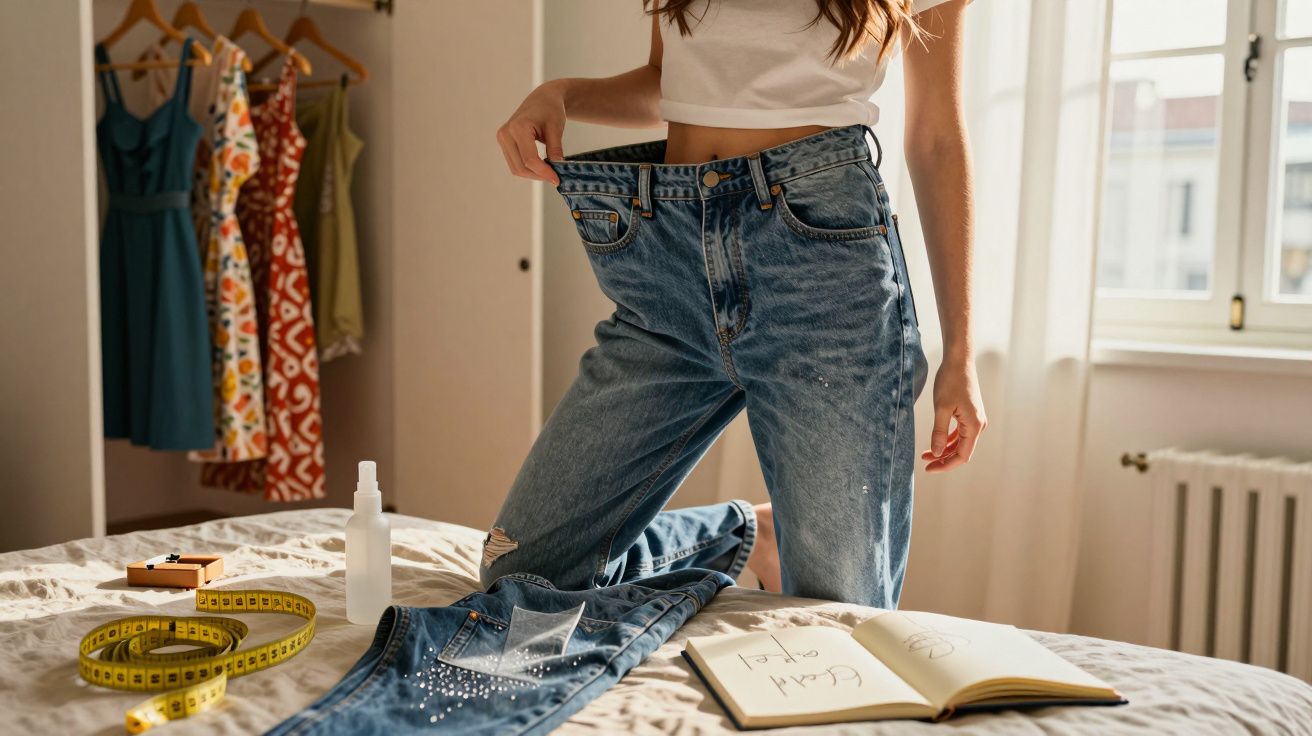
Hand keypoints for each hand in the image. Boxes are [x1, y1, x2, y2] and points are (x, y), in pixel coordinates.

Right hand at [495, 80, 566, 185]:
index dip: (543, 172)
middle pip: (520, 167)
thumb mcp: (556, 129)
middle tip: (555, 178)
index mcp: (518, 127)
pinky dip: (528, 169)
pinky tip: (541, 167)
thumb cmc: (551, 110)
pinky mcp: (504, 143)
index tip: (557, 179)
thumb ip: (555, 150)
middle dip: (538, 176)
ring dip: (533, 174)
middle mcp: (505, 133)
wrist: (543, 99)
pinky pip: (515, 163)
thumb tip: (556, 170)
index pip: (530, 159)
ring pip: (516, 168)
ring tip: (549, 172)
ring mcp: (502, 139)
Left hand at [921, 357, 986, 472]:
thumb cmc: (950, 381)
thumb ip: (939, 432)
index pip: (962, 455)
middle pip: (961, 451)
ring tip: (925, 455)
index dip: (946, 465)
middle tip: (925, 464)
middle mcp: (978, 425)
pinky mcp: (969, 414)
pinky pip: (959, 433)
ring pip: (959, 442)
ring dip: (944, 450)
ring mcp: (975, 419)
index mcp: (974, 425)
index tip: (929, 469)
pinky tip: (934, 443)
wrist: (959, 361)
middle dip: (943, 459)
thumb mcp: (941, 408)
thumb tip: (936, 453)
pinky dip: (947, 439)